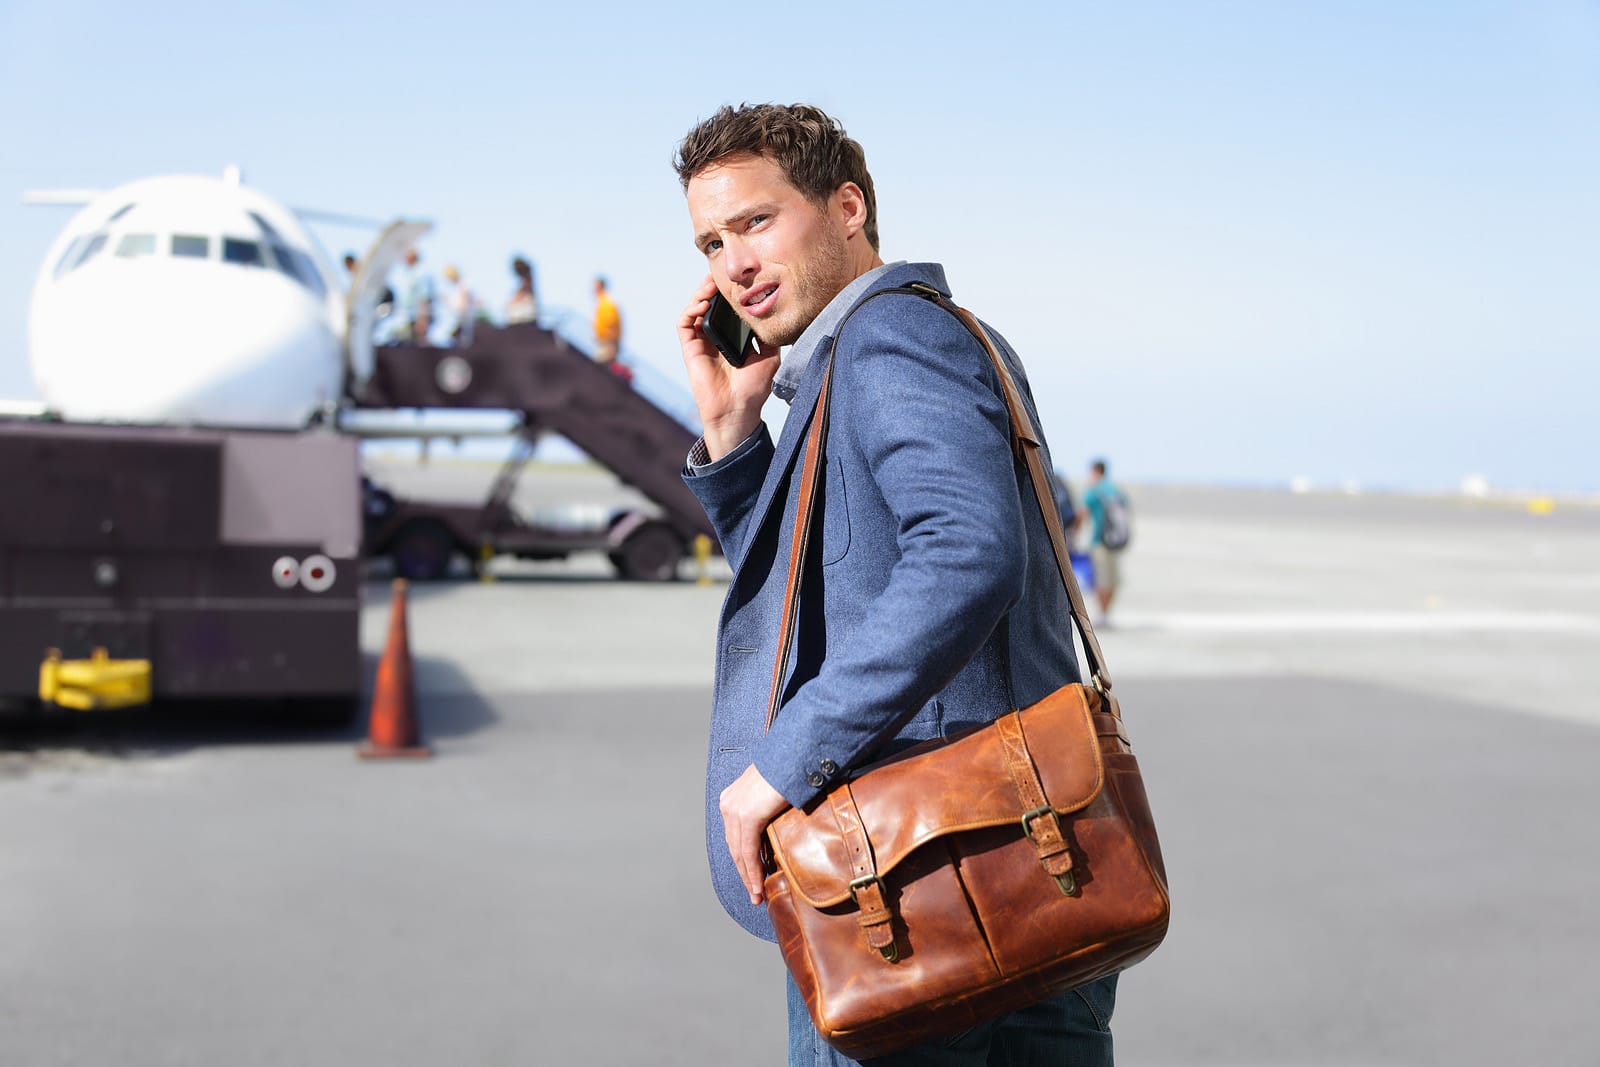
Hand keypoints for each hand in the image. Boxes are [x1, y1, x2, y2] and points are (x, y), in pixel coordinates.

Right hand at [679, 276, 780, 460]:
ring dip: (700, 294)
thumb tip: (774, 312)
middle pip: (709, 304)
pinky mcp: (690, 349)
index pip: (728, 308)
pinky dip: (690, 311)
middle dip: (713, 287)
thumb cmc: (754, 389)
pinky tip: (702, 304)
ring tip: (710, 285)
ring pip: (695, 310)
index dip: (730, 293)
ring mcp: (701, 343)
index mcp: (733, 337)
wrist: (738, 411)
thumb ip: (768, 335)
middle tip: (721, 274)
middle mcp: (715, 337)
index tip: (739, 279)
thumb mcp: (770, 356)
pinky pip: (684, 324)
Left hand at [719, 763, 789, 904]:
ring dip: (748, 877)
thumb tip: (775, 824)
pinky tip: (758, 885)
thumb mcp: (771, 792)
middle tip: (753, 893)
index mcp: (732, 798)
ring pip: (738, 853)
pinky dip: (753, 871)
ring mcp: (735, 810)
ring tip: (756, 895)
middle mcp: (729, 804)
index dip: (742, 859)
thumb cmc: (789, 770)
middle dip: (743, 872)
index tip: (750, 877)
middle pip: (733, 847)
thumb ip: (766, 808)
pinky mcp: (747, 816)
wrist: (793, 755)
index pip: (735, 836)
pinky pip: (748, 851)